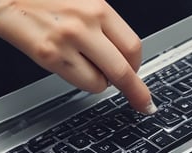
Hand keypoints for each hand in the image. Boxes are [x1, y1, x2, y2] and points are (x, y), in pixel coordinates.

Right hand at [0, 0, 155, 113]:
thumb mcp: (82, 3)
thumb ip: (102, 26)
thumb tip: (122, 56)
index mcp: (99, 8)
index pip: (133, 46)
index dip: (138, 68)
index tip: (141, 79)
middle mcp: (86, 23)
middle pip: (124, 69)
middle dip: (136, 91)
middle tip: (142, 103)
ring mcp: (67, 41)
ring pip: (102, 82)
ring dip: (100, 82)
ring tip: (85, 67)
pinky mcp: (48, 56)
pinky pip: (79, 82)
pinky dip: (82, 82)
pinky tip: (71, 67)